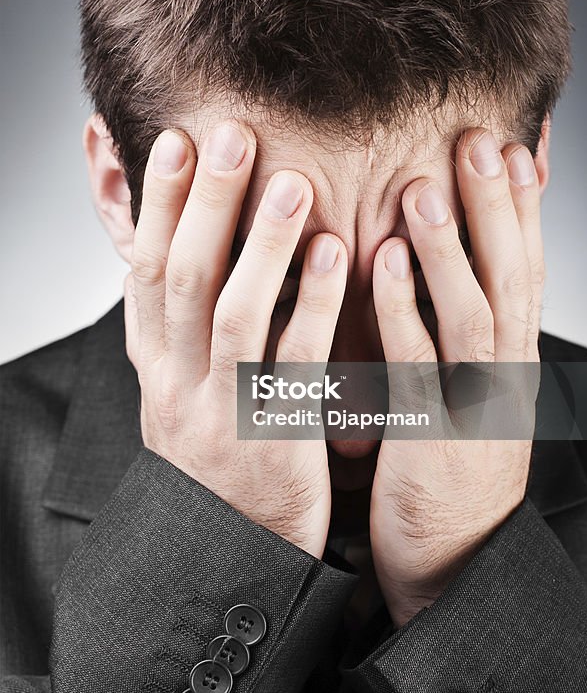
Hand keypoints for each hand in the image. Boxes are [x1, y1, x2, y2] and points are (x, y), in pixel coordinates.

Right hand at [124, 122, 346, 557]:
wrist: (236, 557)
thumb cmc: (224, 459)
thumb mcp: (184, 392)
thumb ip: (184, 328)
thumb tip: (183, 250)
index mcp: (157, 367)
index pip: (145, 272)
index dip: (158, 205)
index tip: (177, 143)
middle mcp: (176, 384)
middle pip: (182, 279)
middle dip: (204, 203)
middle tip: (231, 134)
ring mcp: (220, 414)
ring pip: (232, 315)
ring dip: (259, 244)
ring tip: (290, 181)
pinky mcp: (272, 440)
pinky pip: (292, 365)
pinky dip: (311, 304)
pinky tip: (335, 254)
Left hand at [370, 128, 542, 625]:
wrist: (456, 559)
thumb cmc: (453, 461)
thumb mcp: (473, 386)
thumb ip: (463, 325)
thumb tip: (450, 261)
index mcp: (512, 357)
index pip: (527, 268)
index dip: (522, 207)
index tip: (511, 147)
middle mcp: (503, 373)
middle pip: (509, 277)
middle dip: (495, 208)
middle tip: (480, 141)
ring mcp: (473, 407)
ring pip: (470, 315)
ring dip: (448, 250)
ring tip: (427, 188)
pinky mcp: (432, 440)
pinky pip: (417, 367)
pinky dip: (402, 310)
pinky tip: (383, 263)